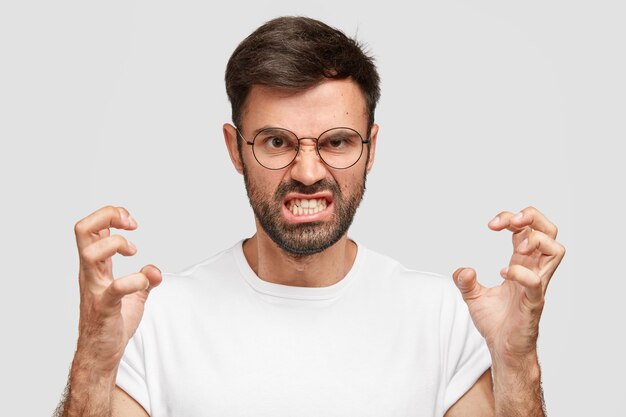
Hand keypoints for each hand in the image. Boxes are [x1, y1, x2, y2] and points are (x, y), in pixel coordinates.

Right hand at [73, 206, 161, 372]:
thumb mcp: (133, 296)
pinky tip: (145, 281)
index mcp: (95, 266)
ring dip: (116, 244)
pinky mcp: (104, 308)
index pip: (90, 228)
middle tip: (131, 226)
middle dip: (107, 216)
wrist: (101, 354)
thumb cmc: (111, 322)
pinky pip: (114, 288)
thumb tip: (156, 270)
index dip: (110, 215)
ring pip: (89, 253)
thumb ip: (145, 279)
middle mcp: (90, 273)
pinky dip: (133, 280)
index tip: (131, 222)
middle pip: (82, 230)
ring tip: (133, 252)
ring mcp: (94, 289)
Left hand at [453, 207, 564, 363]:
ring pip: (556, 250)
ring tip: (516, 246)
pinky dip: (520, 272)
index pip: (527, 229)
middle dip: (532, 217)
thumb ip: (464, 281)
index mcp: (521, 264)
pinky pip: (536, 282)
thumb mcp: (473, 297)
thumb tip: (463, 270)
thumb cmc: (496, 323)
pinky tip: (502, 273)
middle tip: (510, 222)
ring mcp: (537, 285)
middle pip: (549, 231)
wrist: (502, 349)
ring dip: (535, 239)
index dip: (511, 218)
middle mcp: (533, 270)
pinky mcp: (533, 303)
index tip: (491, 225)